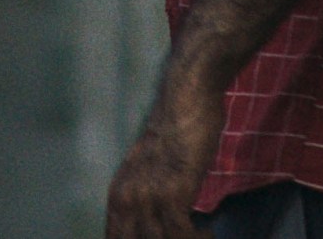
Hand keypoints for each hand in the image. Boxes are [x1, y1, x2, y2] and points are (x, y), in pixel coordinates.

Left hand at [104, 73, 226, 238]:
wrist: (186, 98)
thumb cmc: (175, 132)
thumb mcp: (150, 169)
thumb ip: (145, 197)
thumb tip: (153, 223)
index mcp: (118, 193)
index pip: (115, 238)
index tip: (162, 237)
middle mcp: (126, 197)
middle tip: (186, 235)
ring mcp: (147, 195)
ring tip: (201, 236)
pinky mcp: (171, 191)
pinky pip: (180, 234)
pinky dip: (196, 238)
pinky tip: (207, 233)